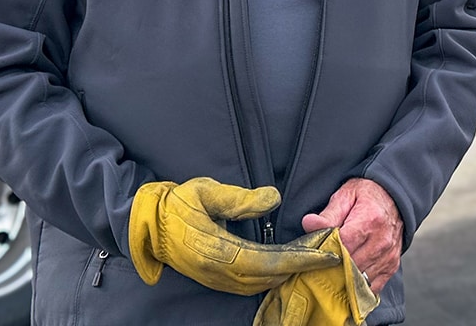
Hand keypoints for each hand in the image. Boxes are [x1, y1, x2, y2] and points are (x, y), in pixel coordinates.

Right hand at [129, 178, 338, 294]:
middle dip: (299, 267)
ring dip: (287, 274)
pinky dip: (271, 278)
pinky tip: (284, 267)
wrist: (149, 225)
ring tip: (311, 259)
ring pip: (259, 284)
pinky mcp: (214, 280)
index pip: (265, 261)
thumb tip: (274, 197)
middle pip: (267, 277)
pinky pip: (249, 285)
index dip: (296, 260)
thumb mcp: (206, 191)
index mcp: (216, 250)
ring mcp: (215, 280)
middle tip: (327, 256)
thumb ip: (240, 197)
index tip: (322, 254)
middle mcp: (218, 272)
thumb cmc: (177, 203)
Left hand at [301, 178, 402, 292]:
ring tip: (332, 269)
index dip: (326, 250)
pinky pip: (372, 287)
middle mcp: (381, 242)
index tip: (315, 251)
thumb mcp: (346, 195)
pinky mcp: (391, 267)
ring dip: (344, 278)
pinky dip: (358, 285)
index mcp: (369, 221)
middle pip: (350, 265)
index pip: (342, 246)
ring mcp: (388, 257)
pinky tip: (348, 277)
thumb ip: (328, 213)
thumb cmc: (367, 195)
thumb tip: (308, 224)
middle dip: (332, 266)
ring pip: (359, 280)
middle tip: (320, 263)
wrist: (395, 198)